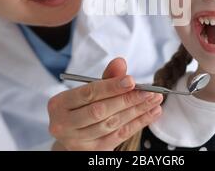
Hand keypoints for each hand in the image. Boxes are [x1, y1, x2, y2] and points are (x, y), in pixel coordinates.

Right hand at [48, 58, 162, 150]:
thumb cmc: (81, 107)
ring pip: (111, 124)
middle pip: (100, 111)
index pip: (88, 93)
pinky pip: (119, 136)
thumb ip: (106, 77)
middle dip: (128, 100)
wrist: (72, 134)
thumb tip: (120, 63)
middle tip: (149, 91)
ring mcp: (77, 141)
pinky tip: (151, 113)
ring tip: (154, 100)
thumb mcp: (88, 91)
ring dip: (137, 111)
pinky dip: (138, 123)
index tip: (132, 80)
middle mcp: (63, 124)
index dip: (111, 87)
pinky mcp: (92, 152)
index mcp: (59, 104)